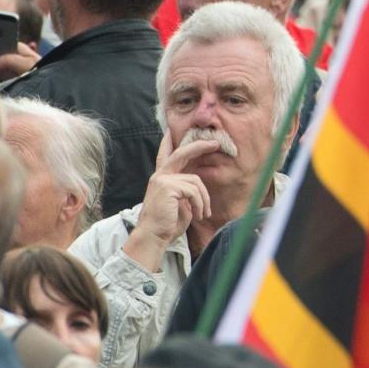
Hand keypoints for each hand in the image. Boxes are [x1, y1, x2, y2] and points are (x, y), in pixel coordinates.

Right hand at [123, 133, 219, 271]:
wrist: (153, 236)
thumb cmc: (167, 224)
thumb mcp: (180, 204)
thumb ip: (186, 191)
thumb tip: (197, 185)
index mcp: (162, 179)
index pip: (165, 156)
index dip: (168, 143)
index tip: (170, 131)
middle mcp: (160, 175)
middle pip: (182, 154)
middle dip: (199, 146)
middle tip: (215, 143)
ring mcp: (163, 179)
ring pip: (196, 181)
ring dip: (204, 200)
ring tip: (203, 214)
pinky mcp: (168, 186)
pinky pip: (194, 191)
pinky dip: (200, 204)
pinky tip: (198, 215)